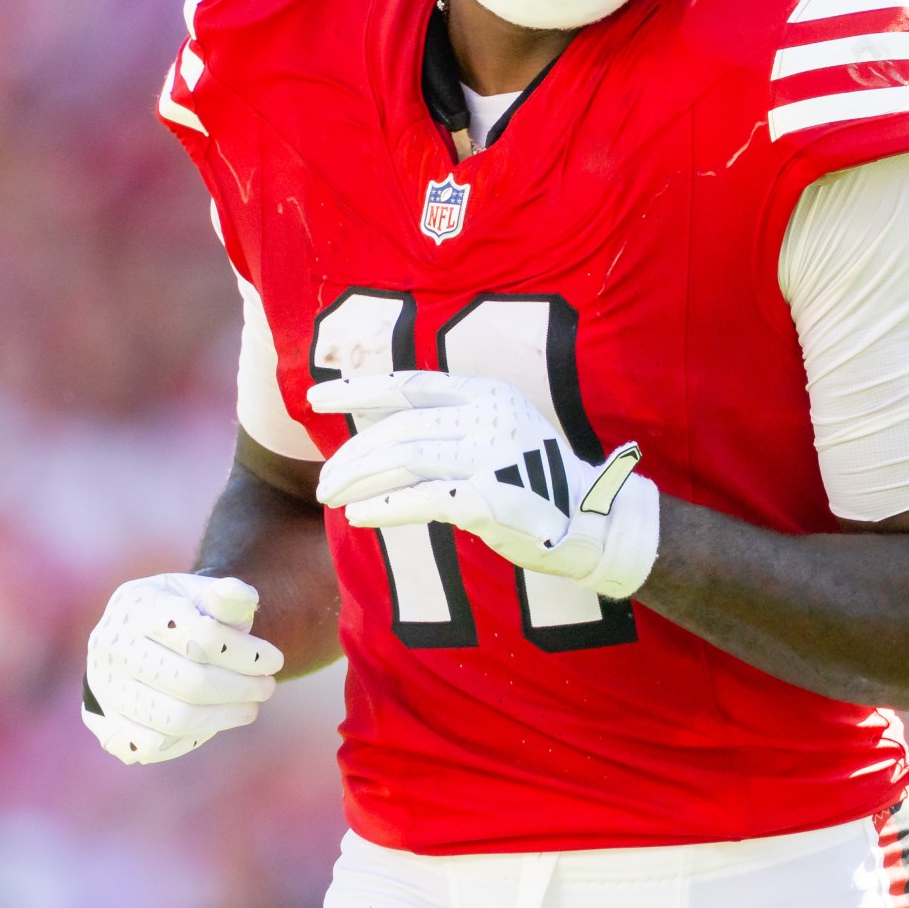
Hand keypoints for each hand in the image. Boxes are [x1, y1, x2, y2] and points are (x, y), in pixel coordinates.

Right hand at [80, 574, 283, 764]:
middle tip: (268, 687)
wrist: (140, 637)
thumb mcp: (202, 594)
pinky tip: (213, 721)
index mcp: (136, 606)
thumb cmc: (182, 614)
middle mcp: (110, 646)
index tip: (275, 660)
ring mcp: (105, 687)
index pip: (202, 638)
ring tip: (250, 707)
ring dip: (224, 717)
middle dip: (241, 688)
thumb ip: (226, 597)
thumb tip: (242, 595)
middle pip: (192, 683)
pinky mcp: (107, 723)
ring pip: (176, 719)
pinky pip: (155, 745)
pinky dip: (191, 738)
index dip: (247, 655)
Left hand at [309, 371, 660, 599]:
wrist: (593, 522)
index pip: (407, 385)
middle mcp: (487, 417)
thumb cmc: (538, 480)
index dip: (356, 390)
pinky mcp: (489, 498)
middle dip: (351, 455)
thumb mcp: (499, 430)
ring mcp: (490, 456)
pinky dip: (384, 507)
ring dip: (358, 480)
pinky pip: (421, 499)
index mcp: (487, 393)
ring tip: (332, 497)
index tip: (314, 398)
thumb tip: (380, 433)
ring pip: (402, 460)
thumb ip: (449, 424)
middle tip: (324, 481)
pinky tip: (359, 517)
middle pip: (397, 429)